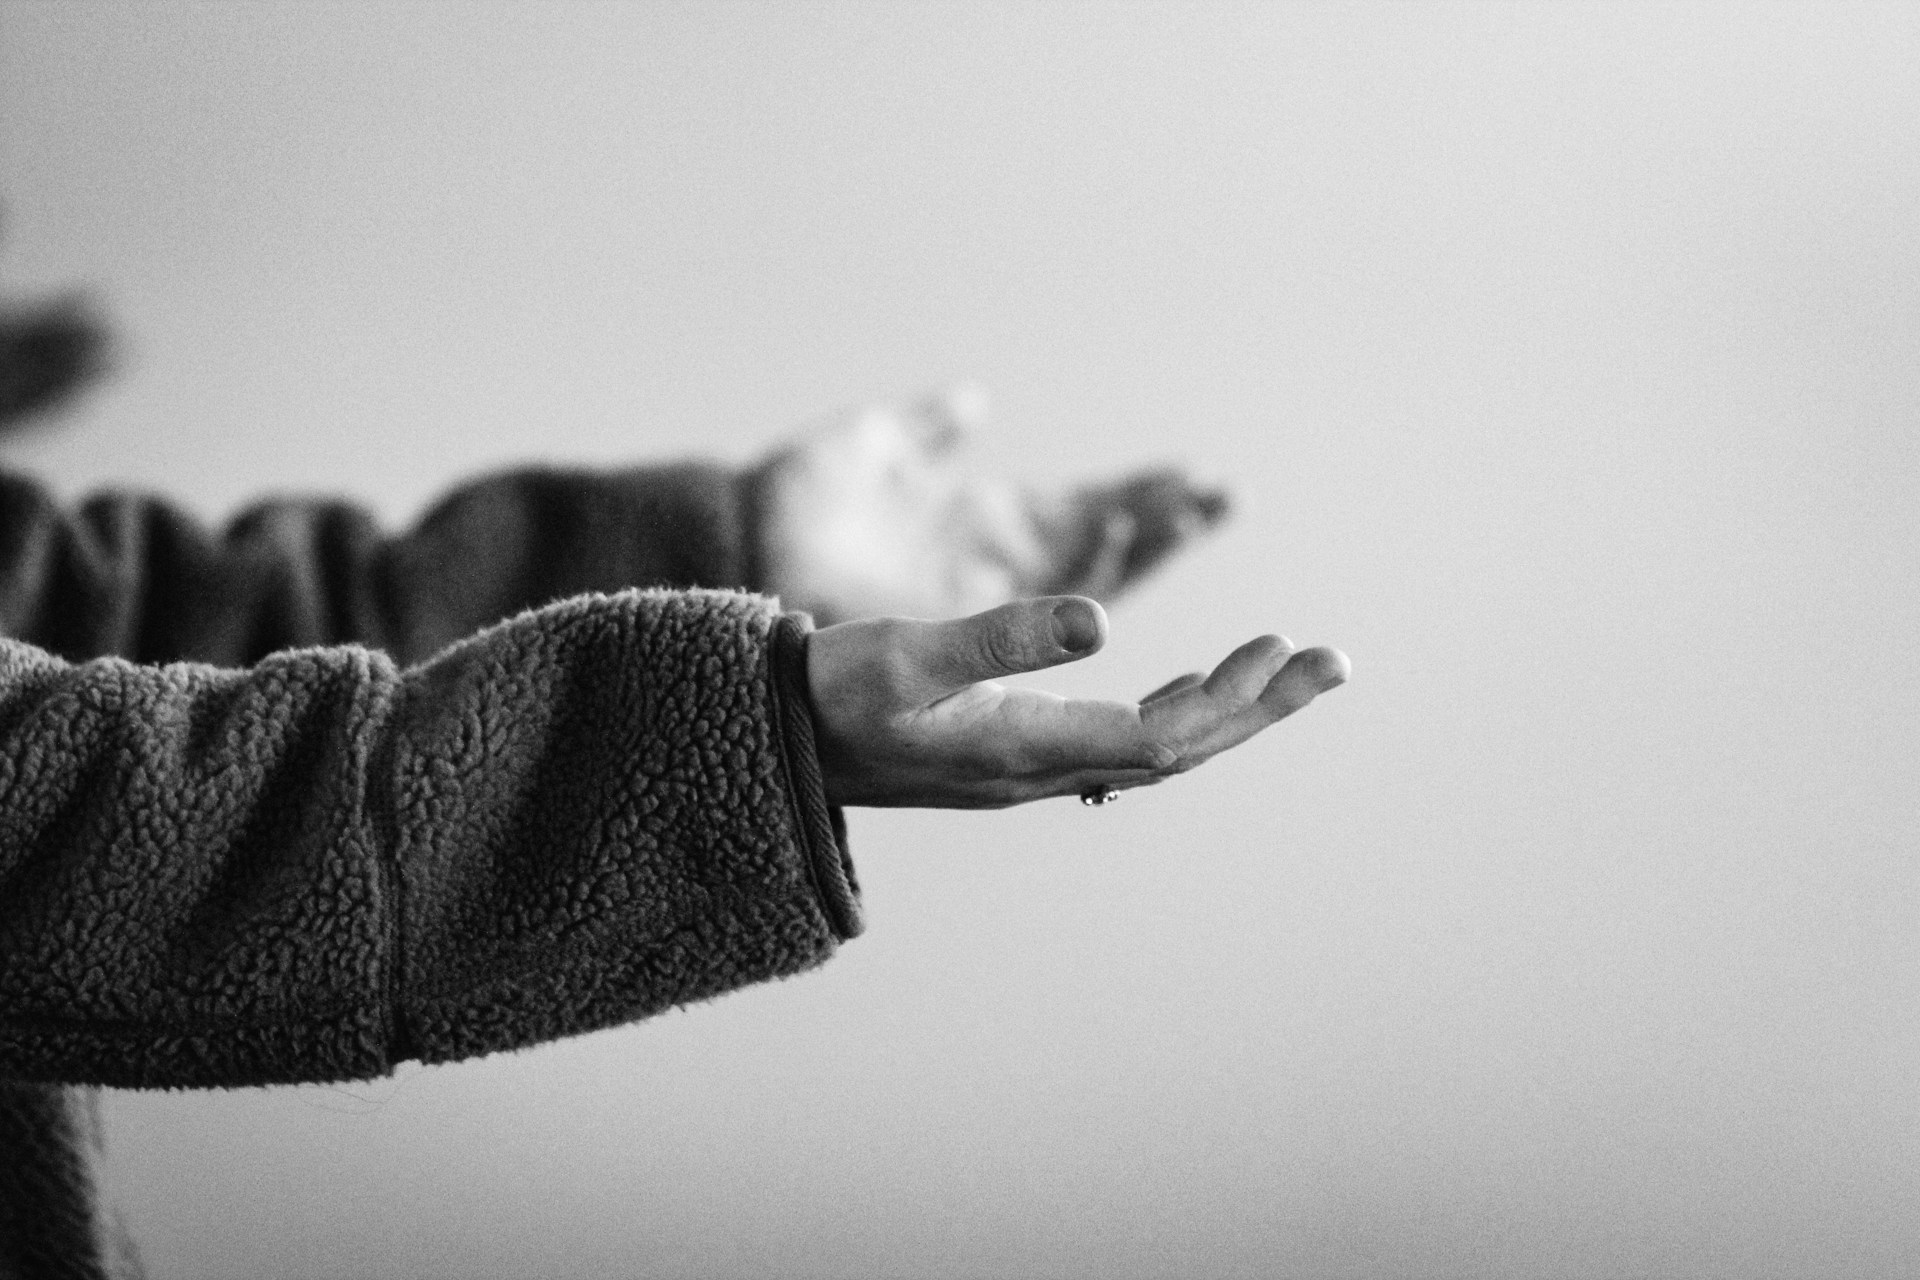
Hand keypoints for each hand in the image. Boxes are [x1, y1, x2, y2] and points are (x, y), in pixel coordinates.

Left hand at [753, 387, 1228, 623]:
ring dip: (1138, 539)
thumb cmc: (792, 497)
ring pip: (1081, 574)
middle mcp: (991, 564)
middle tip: (1223, 497)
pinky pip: (1031, 599)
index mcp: (978, 523)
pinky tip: (1114, 527)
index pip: (1078, 512)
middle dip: (1160, 523)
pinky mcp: (954, 618)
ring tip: (1195, 508)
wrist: (734, 540)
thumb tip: (970, 402)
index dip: (1136, 498)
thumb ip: (926, 429)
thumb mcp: (870, 445)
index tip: (1193, 478)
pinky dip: (1077, 562)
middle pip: (1098, 545)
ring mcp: (976, 594)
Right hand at [807, 596, 1348, 808]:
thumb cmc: (827, 695)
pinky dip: (1165, 708)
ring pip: (1151, 744)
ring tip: (1277, 663)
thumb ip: (999, 639)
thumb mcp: (907, 655)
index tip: (1295, 652)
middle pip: (1177, 748)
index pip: (1165, 738)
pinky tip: (1185, 682)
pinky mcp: (1006, 751)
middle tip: (1331, 662)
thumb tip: (1102, 619)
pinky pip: (1113, 739)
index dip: (1237, 702)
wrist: (766, 742)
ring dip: (1219, 705)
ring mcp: (1024, 766)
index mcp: (1027, 748)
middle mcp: (1038, 768)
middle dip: (1256, 706)